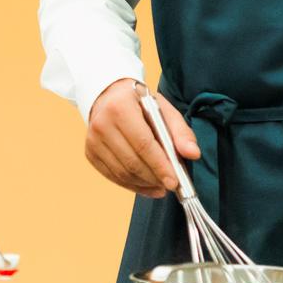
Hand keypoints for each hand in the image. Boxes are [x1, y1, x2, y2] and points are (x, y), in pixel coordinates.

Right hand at [83, 78, 201, 198]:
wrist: (108, 96)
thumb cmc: (139, 103)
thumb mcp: (163, 109)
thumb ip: (180, 131)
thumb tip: (193, 154)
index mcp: (120, 108)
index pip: (143, 143)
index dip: (160, 165)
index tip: (174, 181)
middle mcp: (101, 124)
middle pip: (132, 161)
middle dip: (154, 177)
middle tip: (170, 185)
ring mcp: (92, 140)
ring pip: (122, 172)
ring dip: (144, 184)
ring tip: (160, 186)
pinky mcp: (90, 153)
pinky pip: (112, 176)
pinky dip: (132, 185)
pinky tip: (146, 185)